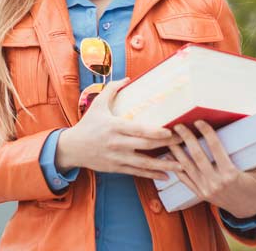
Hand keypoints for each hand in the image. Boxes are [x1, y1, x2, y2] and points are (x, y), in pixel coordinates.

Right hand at [56, 77, 186, 179]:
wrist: (72, 148)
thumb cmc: (87, 124)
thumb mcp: (98, 104)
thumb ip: (112, 89)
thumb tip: (128, 78)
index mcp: (115, 126)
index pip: (139, 130)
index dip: (156, 132)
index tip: (171, 131)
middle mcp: (117, 143)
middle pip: (146, 145)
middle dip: (166, 144)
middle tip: (183, 141)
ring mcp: (118, 157)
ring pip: (144, 163)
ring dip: (164, 164)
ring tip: (181, 165)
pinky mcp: (117, 168)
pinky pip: (137, 172)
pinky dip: (152, 175)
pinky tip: (166, 176)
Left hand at [168, 120, 255, 217]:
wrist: (245, 212)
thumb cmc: (254, 190)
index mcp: (231, 175)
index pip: (216, 149)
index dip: (207, 133)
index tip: (199, 121)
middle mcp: (216, 182)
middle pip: (198, 156)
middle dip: (187, 139)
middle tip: (178, 125)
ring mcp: (205, 189)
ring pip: (187, 167)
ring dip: (177, 152)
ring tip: (169, 137)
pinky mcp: (199, 193)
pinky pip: (185, 179)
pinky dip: (176, 167)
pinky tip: (169, 156)